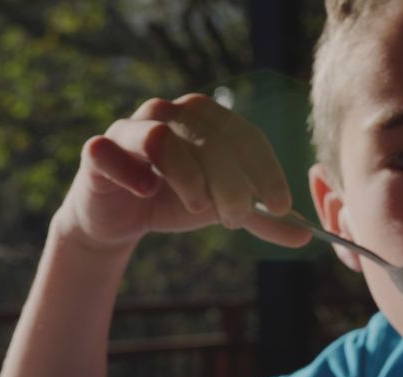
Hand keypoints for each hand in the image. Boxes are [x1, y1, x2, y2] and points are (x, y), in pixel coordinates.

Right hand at [56, 93, 309, 251]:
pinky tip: (148, 192)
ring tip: (201, 207)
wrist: (120, 220)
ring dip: (189, 175)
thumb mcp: (223, 210)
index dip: (266, 169)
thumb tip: (306, 237)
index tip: (281, 205)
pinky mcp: (96, 152)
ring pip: (162, 137)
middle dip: (231, 180)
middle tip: (239, 217)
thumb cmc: (175, 202)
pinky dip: (131, 171)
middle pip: (208, 136)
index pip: (244, 134)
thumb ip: (262, 220)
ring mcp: (128, 128)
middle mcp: (167, 113)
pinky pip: (108, 149)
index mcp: (204, 119)